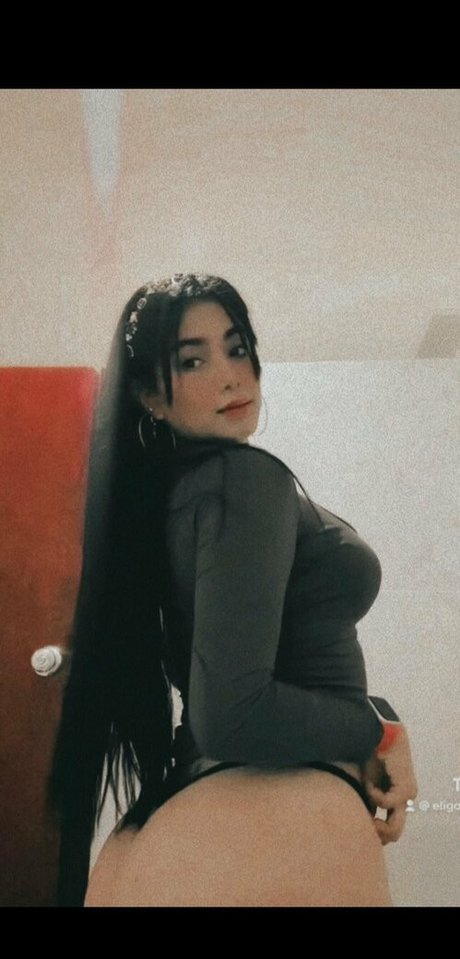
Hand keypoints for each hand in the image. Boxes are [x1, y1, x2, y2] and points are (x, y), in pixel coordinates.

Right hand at [361, 724, 417, 844]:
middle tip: (360, 821)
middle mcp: (405, 802)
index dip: (372, 831)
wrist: (384, 735)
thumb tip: (359, 820)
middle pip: (393, 834)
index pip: (388, 829)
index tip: (357, 822)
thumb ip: (366, 802)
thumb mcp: (366, 784)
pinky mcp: (405, 791)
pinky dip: (372, 793)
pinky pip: (385, 803)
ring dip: (371, 812)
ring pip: (393, 828)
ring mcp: (408, 798)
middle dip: (375, 832)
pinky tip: (368, 779)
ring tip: (365, 791)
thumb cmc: (372, 756)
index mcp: (397, 801)